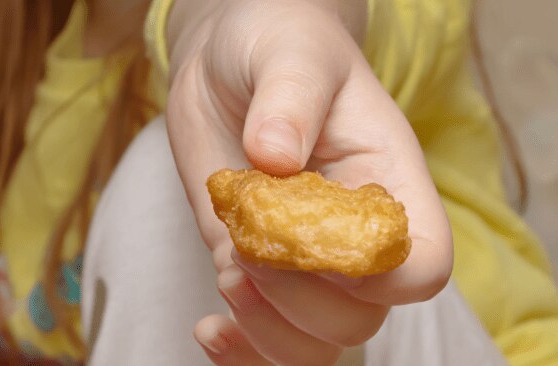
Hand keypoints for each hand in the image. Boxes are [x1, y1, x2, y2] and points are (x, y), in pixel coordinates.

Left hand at [166, 0, 452, 363]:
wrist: (232, 64)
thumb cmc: (278, 46)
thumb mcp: (291, 53)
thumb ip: (289, 98)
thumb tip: (274, 157)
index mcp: (387, 183)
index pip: (420, 265)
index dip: (373, 274)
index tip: (311, 231)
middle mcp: (352, 232)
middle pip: (360, 317)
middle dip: (299, 297)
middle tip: (246, 244)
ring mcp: (303, 257)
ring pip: (317, 342)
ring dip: (269, 331)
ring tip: (228, 276)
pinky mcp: (254, 264)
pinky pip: (266, 338)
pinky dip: (241, 351)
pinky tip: (209, 328)